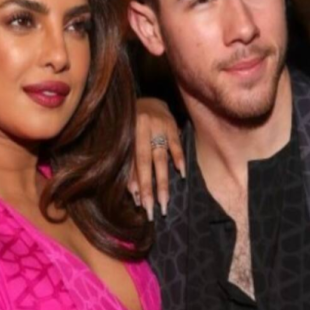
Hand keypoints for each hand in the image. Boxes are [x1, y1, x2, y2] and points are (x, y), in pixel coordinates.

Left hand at [130, 98, 184, 219]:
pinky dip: (179, 158)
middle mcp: (142, 128)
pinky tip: (182, 174)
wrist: (150, 99)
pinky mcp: (172, 124)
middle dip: (149, 188)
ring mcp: (159, 125)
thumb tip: (133, 192)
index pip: (132, 163)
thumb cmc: (135, 123)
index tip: (140, 204)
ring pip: (161, 157)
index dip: (136, 184)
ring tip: (165, 201)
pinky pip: (176, 144)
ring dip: (163, 181)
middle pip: (146, 163)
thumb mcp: (128, 139)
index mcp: (128, 132)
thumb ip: (129, 163)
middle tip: (152, 209)